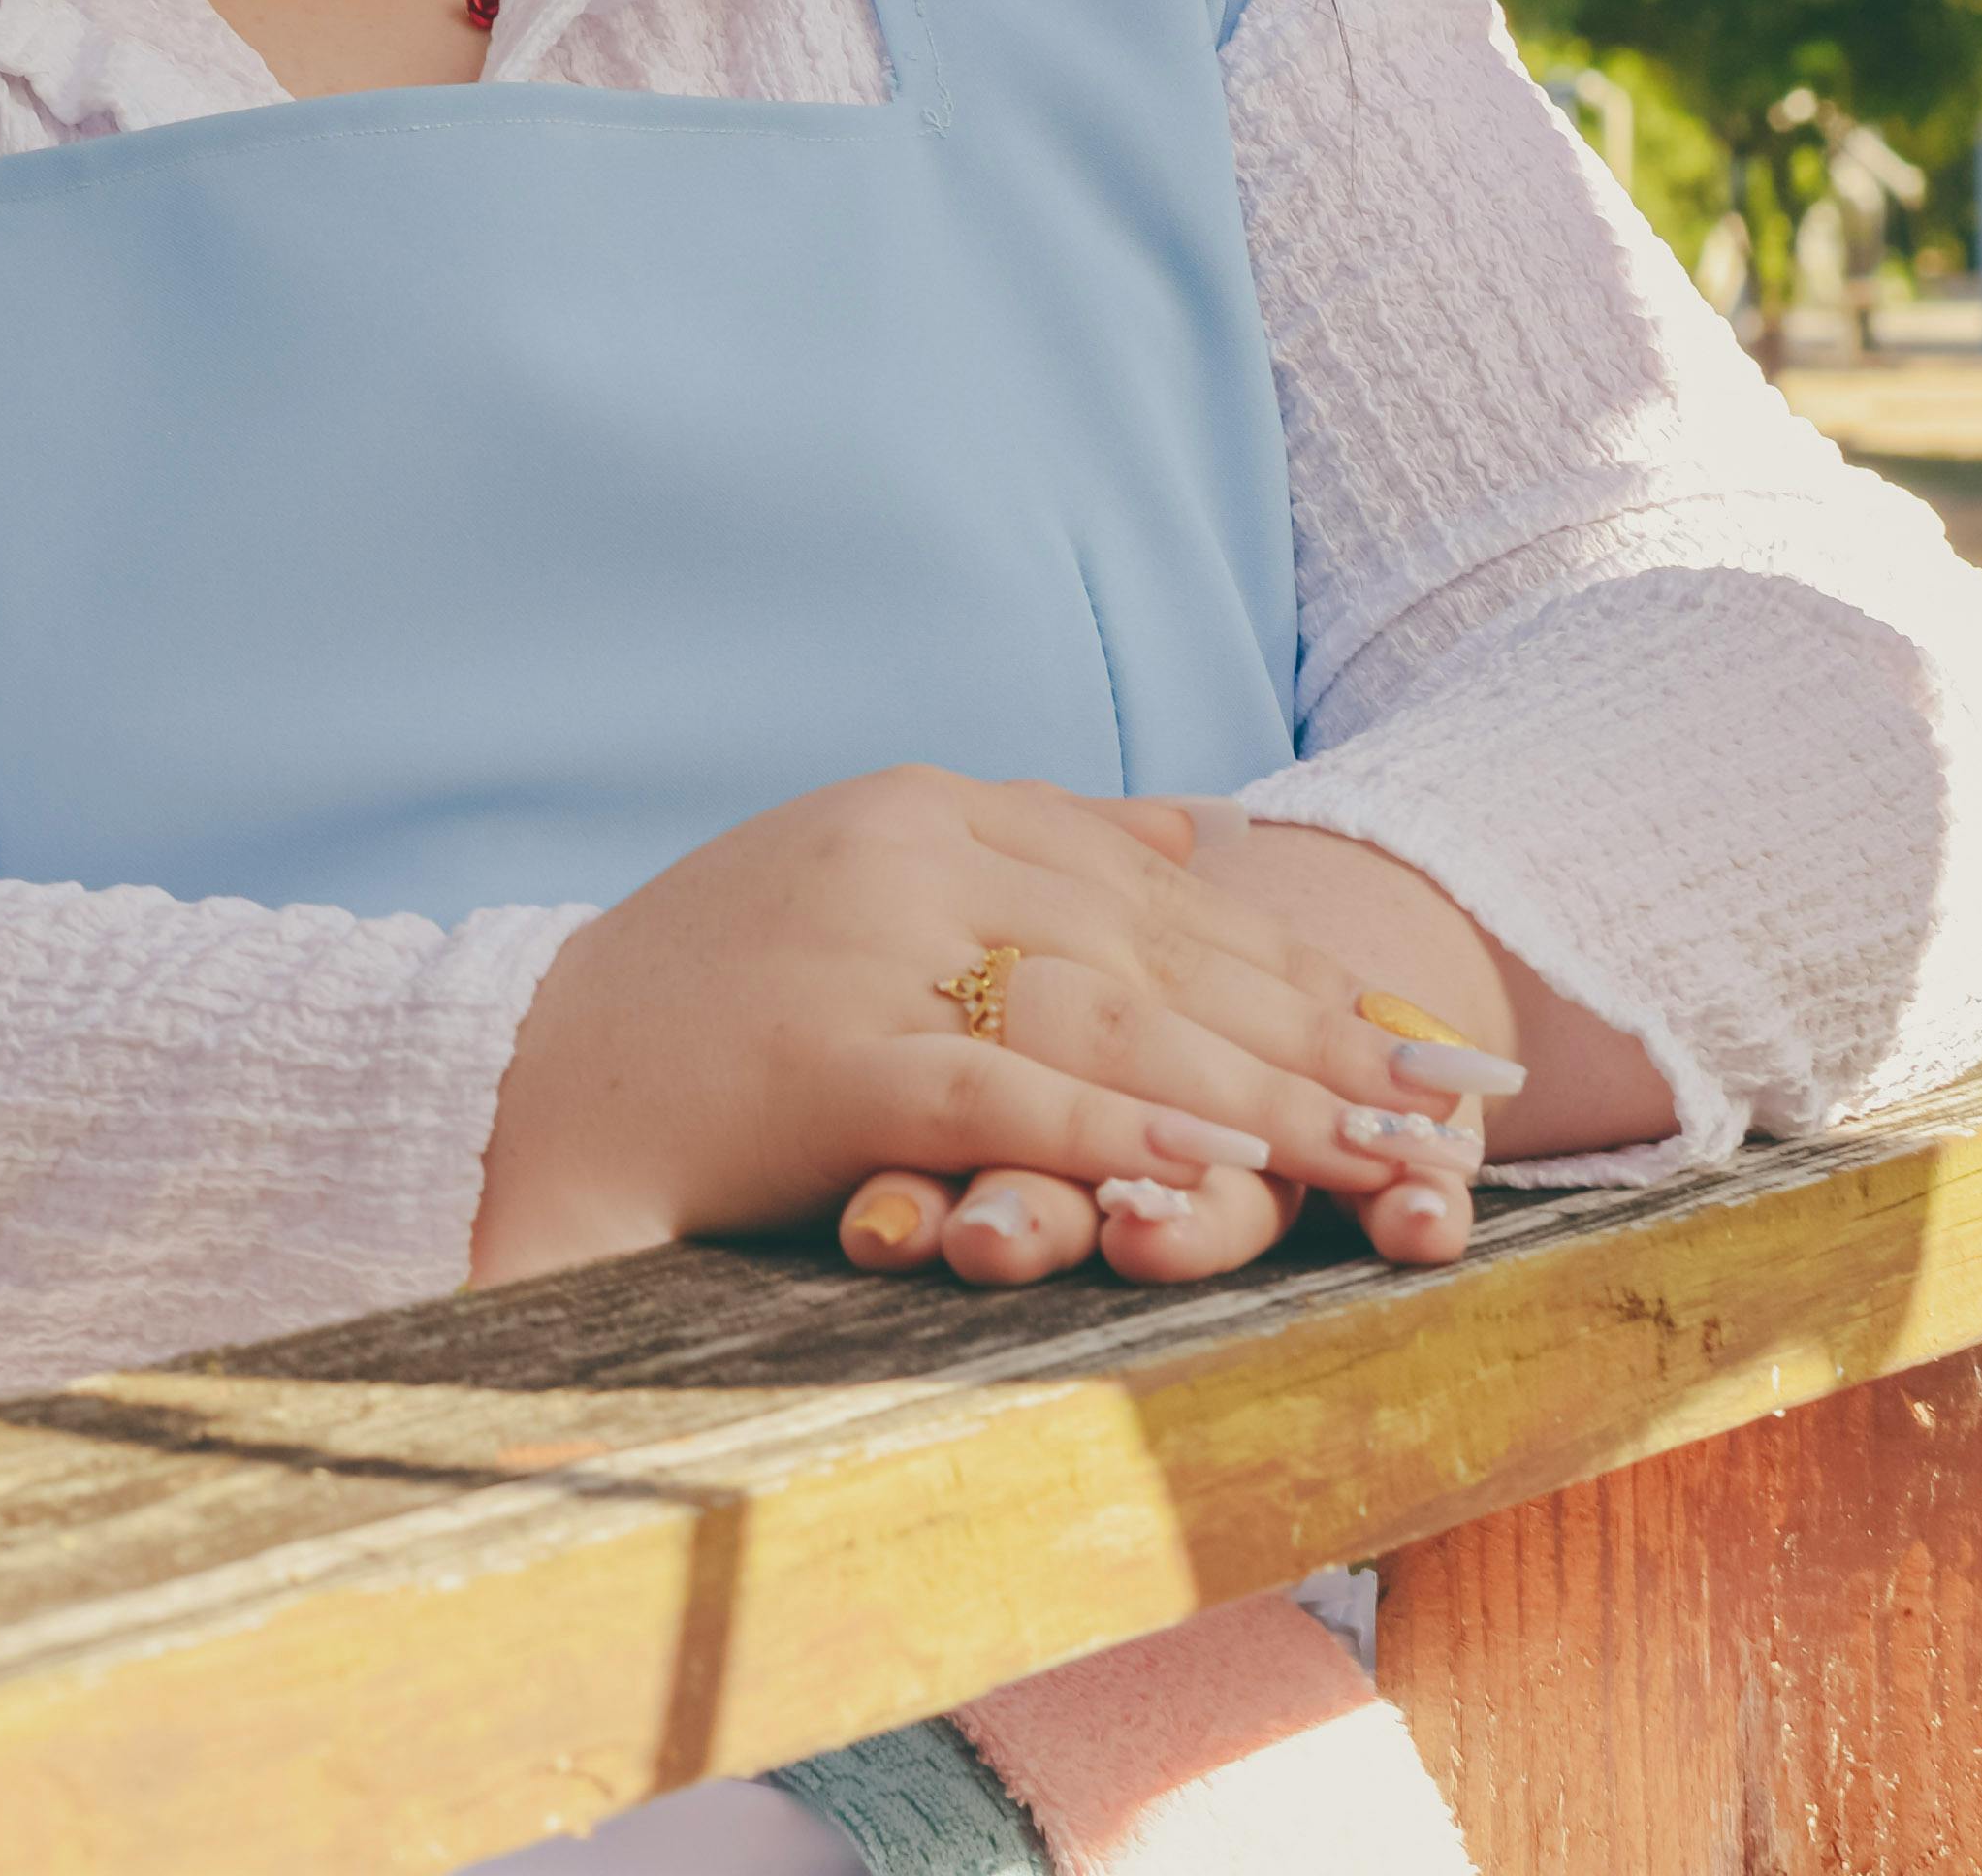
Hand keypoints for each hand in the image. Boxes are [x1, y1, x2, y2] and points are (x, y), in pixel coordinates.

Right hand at [466, 767, 1518, 1284]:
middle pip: (1161, 954)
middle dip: (1327, 1038)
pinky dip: (1119, 1134)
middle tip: (1463, 1106)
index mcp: (926, 808)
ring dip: (1266, 1092)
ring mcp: (863, 944)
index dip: (1305, 967)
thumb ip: (1032, 845)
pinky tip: (1221, 1173)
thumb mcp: (869, 880)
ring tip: (1389, 1152)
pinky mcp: (823, 1048)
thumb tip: (1191, 828)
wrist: (518, 1076)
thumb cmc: (704, 1003)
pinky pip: (1000, 1094)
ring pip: (1109, 1020)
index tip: (1429, 1036)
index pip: (1158, 891)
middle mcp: (906, 853)